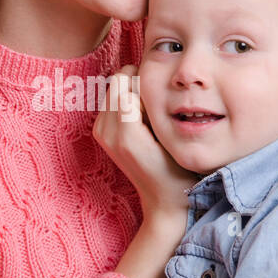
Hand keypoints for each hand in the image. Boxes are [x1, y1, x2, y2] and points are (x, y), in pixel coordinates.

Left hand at [92, 65, 198, 220]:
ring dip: (131, 91)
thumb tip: (142, 81)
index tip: (161, 100)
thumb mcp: (171, 137)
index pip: (127, 84)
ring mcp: (101, 132)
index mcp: (125, 134)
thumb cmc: (176, 168)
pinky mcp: (100, 132)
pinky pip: (112, 99)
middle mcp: (106, 132)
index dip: (147, 85)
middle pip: (117, 82)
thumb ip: (153, 108)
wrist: (162, 197)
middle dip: (136, 84)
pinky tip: (141, 118)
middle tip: (155, 105)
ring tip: (149, 114)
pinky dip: (126, 100)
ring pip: (113, 88)